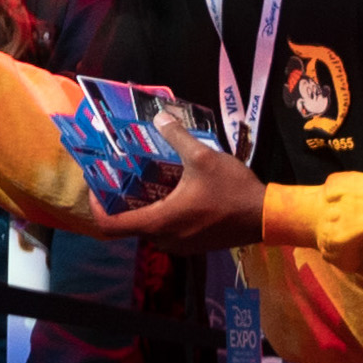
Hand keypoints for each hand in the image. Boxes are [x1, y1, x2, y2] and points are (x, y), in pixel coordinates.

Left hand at [108, 115, 270, 254]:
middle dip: (121, 203)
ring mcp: (179, 246)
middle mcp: (164, 239)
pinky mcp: (193, 246)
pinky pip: (166, 232)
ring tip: (145, 182)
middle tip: (122, 178)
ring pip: (149, 229)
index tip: (96, 188)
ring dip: (144, 209)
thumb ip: (177, 137)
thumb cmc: (233, 190)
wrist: (266, 216)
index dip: (96, 208)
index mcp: (160, 221)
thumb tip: (159, 116)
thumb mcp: (204, 157)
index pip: (111, 226)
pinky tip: (170, 193)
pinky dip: (161, 215)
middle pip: (129, 226)